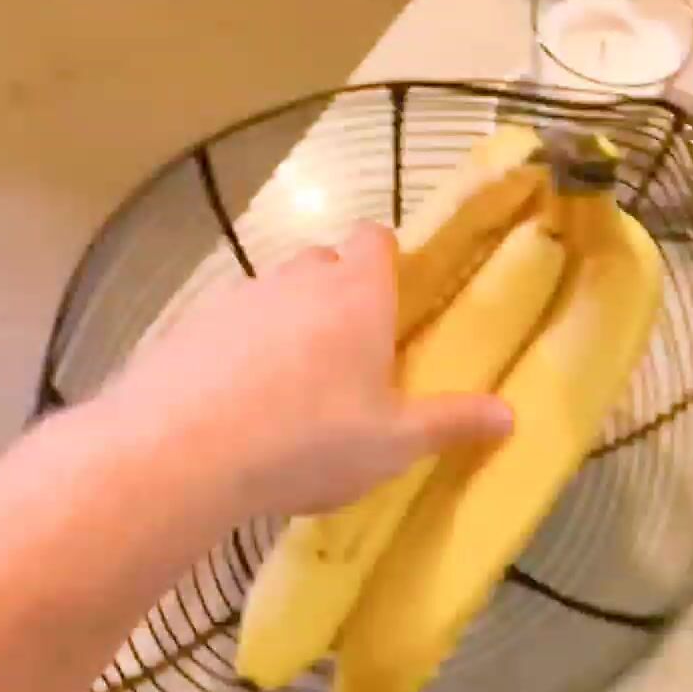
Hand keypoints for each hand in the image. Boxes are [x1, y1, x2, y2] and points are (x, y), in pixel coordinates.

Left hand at [103, 223, 512, 523]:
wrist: (181, 451)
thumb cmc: (308, 439)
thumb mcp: (393, 443)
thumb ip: (451, 422)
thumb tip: (511, 414)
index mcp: (357, 293)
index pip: (376, 240)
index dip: (386, 262)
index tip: (395, 302)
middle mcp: (297, 280)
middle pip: (323, 265)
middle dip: (338, 296)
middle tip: (351, 358)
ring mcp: (236, 299)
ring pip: (273, 296)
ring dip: (286, 327)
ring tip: (291, 392)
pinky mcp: (187, 328)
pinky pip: (227, 329)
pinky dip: (238, 354)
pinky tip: (238, 408)